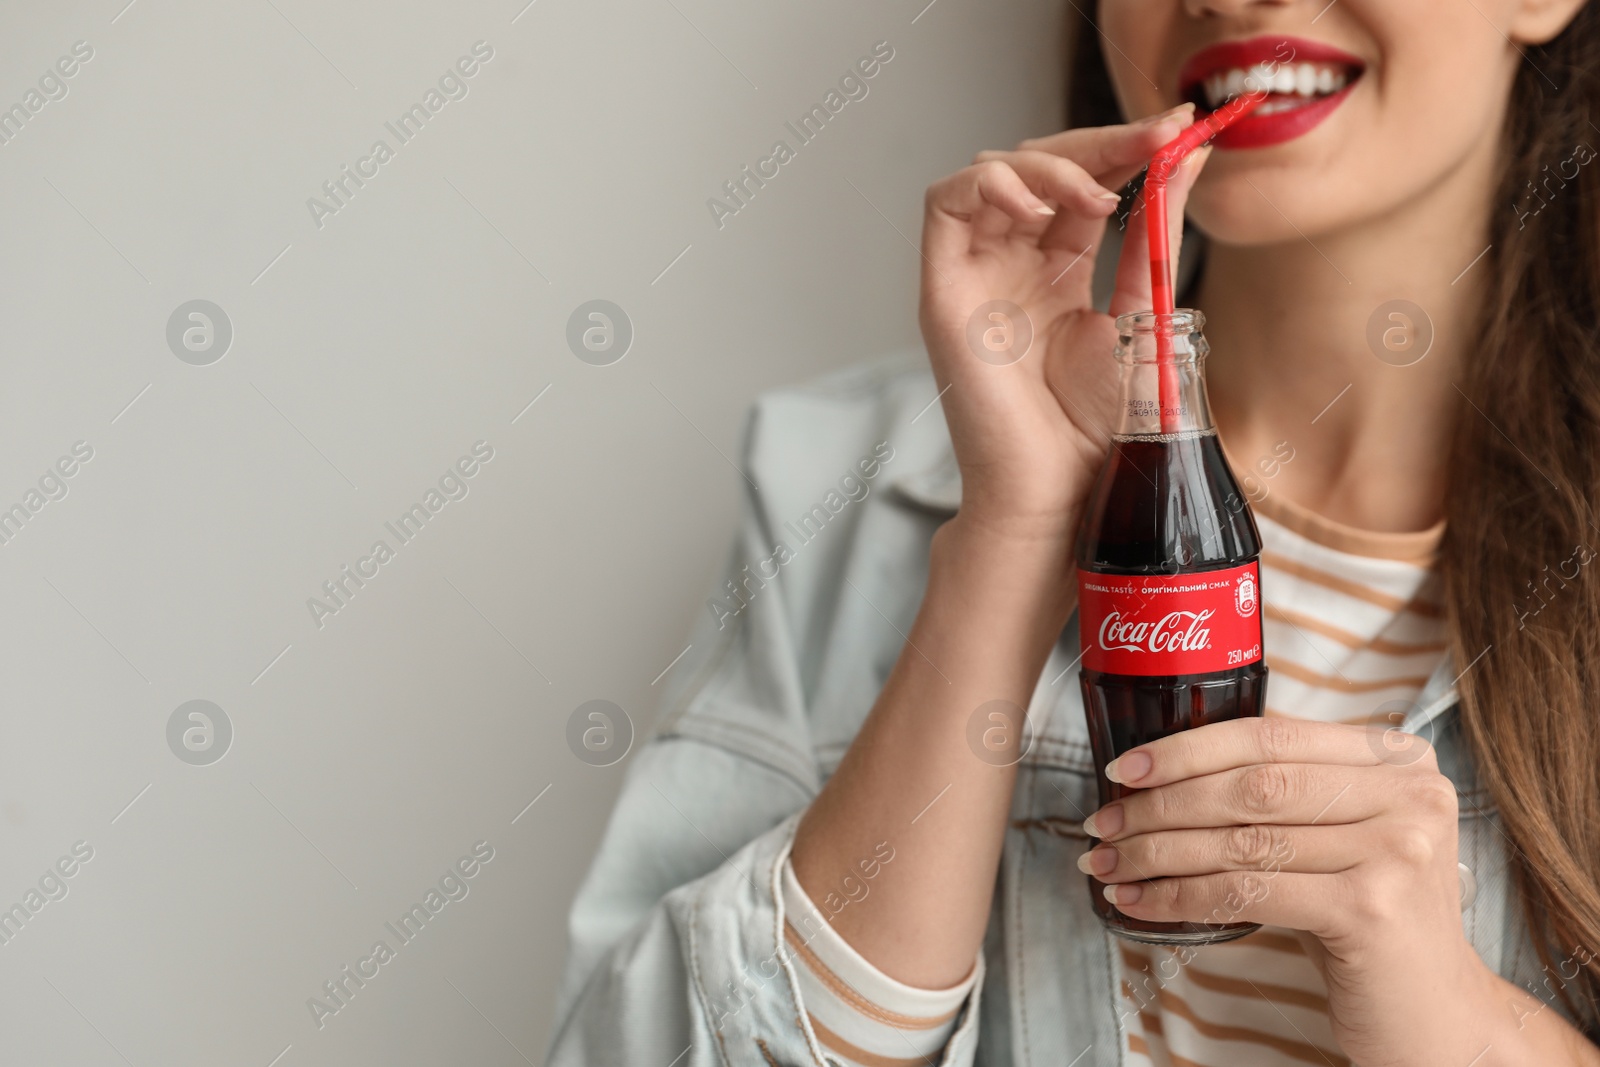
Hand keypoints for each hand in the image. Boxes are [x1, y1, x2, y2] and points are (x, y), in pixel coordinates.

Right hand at [917, 103, 1206, 547]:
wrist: (1058, 493)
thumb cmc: (1097, 430)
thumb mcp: (1142, 312)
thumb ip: (1155, 235)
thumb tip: (1189, 159)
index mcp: (1057, 273)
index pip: (1083, 184)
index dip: (1126, 147)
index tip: (1180, 128)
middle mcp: (1011, 266)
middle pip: (1040, 165)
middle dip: (1100, 141)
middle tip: (1157, 137)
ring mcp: (975, 276)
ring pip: (992, 171)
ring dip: (1049, 162)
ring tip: (1098, 195)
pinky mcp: (943, 292)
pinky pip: (944, 205)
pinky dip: (990, 184)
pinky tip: (1042, 206)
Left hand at [1078, 717, 1497, 1066]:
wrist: (1436, 1017)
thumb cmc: (1370, 918)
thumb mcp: (1344, 836)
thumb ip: (1286, 791)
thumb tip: (1162, 770)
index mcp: (1399, 759)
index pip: (1271, 734)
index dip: (1188, 748)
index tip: (1125, 767)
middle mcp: (1409, 795)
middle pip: (1252, 784)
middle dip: (1162, 803)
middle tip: (1104, 820)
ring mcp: (1395, 851)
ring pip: (1242, 840)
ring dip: (1158, 851)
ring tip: (1109, 862)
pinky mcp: (1369, 909)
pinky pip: (1247, 892)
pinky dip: (1181, 897)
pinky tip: (1141, 901)